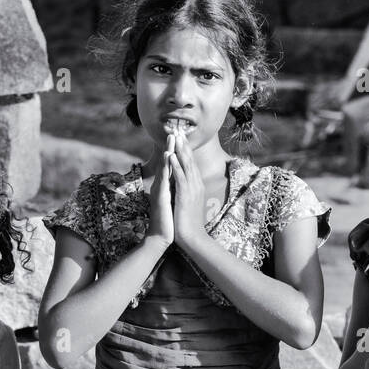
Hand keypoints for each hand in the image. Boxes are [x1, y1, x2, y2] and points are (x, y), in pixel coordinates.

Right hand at [147, 135, 173, 245]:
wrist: (161, 238)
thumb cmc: (167, 222)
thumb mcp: (170, 202)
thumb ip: (170, 191)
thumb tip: (172, 184)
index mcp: (165, 187)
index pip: (170, 166)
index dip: (173, 152)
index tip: (178, 138)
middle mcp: (161, 186)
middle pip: (166, 163)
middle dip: (171, 146)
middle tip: (174, 130)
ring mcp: (159, 190)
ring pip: (164, 167)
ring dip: (167, 151)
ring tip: (171, 137)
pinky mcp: (161, 197)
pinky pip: (163, 178)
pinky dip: (165, 166)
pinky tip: (167, 156)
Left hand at [168, 127, 207, 249]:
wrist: (192, 238)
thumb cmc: (187, 224)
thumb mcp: (187, 204)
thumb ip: (184, 192)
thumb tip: (179, 186)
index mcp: (196, 186)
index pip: (191, 164)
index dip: (186, 150)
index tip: (180, 137)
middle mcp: (196, 185)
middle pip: (190, 160)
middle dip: (184, 145)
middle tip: (179, 129)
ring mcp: (192, 190)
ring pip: (186, 165)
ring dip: (181, 150)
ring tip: (176, 136)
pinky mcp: (186, 196)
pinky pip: (181, 177)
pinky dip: (176, 165)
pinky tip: (172, 155)